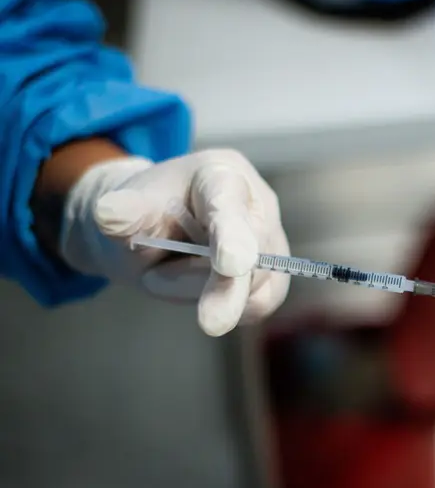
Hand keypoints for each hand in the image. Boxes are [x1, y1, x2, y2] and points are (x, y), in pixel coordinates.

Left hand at [60, 149, 290, 336]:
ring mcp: (272, 238)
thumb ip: (124, 214)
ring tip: (169, 274)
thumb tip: (107, 213)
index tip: (230, 263)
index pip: (229, 206)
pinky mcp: (275, 273)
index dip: (232, 235)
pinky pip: (260, 303)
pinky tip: (198, 291)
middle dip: (220, 288)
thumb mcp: (121, 210)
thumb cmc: (140, 214)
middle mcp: (258, 202)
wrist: (150, 230)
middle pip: (253, 255)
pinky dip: (229, 307)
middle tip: (197, 314)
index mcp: (220, 173)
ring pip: (256, 285)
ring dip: (207, 295)